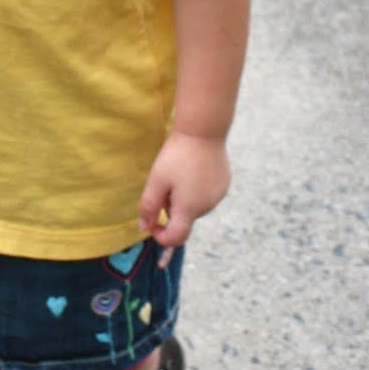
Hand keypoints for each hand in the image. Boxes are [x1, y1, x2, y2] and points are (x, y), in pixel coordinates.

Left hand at [138, 131, 231, 252]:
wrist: (203, 131)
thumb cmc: (176, 156)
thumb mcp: (156, 181)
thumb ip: (149, 207)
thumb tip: (144, 228)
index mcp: (189, 209)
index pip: (176, 238)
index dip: (161, 236)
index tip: (152, 223)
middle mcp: (207, 207)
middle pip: (184, 218)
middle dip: (171, 208)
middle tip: (165, 183)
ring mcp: (218, 196)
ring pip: (195, 207)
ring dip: (184, 199)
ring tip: (179, 173)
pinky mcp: (224, 185)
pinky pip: (206, 195)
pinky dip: (196, 190)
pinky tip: (193, 169)